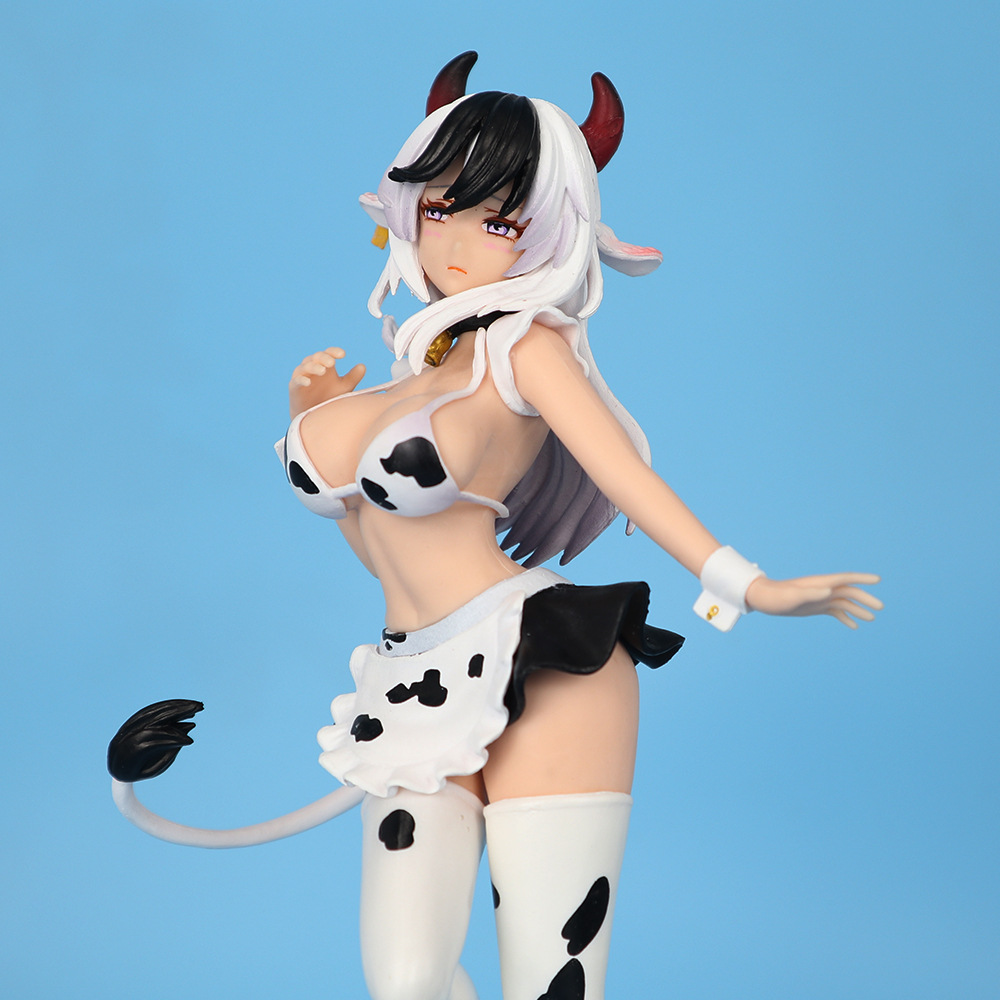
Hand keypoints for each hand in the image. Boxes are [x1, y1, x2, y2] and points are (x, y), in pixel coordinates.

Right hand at [289, 347, 364, 417]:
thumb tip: (363, 366)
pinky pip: (296, 381)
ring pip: (305, 367)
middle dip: (324, 358)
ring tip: (322, 371)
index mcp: (325, 365)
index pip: (328, 353)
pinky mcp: (295, 387)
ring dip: (313, 367)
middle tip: (332, 363)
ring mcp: (303, 376)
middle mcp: (313, 367)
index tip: (343, 355)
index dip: (334, 352)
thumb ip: (352, 377)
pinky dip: (301, 380)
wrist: (315, 414)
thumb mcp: (344, 387)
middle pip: (316, 357)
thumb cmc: (330, 397)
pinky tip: (308, 382)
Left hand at [745, 573, 881, 628]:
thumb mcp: (792, 597)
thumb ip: (810, 593)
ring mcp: (819, 598)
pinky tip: (854, 626)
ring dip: (858, 609)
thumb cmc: (775, 596)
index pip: (846, 578)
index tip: (878, 579)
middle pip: (849, 592)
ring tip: (872, 618)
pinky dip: (845, 618)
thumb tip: (829, 591)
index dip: (862, 578)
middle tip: (880, 608)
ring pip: (844, 602)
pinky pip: (834, 611)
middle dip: (865, 599)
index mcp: (820, 583)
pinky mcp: (815, 607)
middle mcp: (822, 589)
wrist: (763, 599)